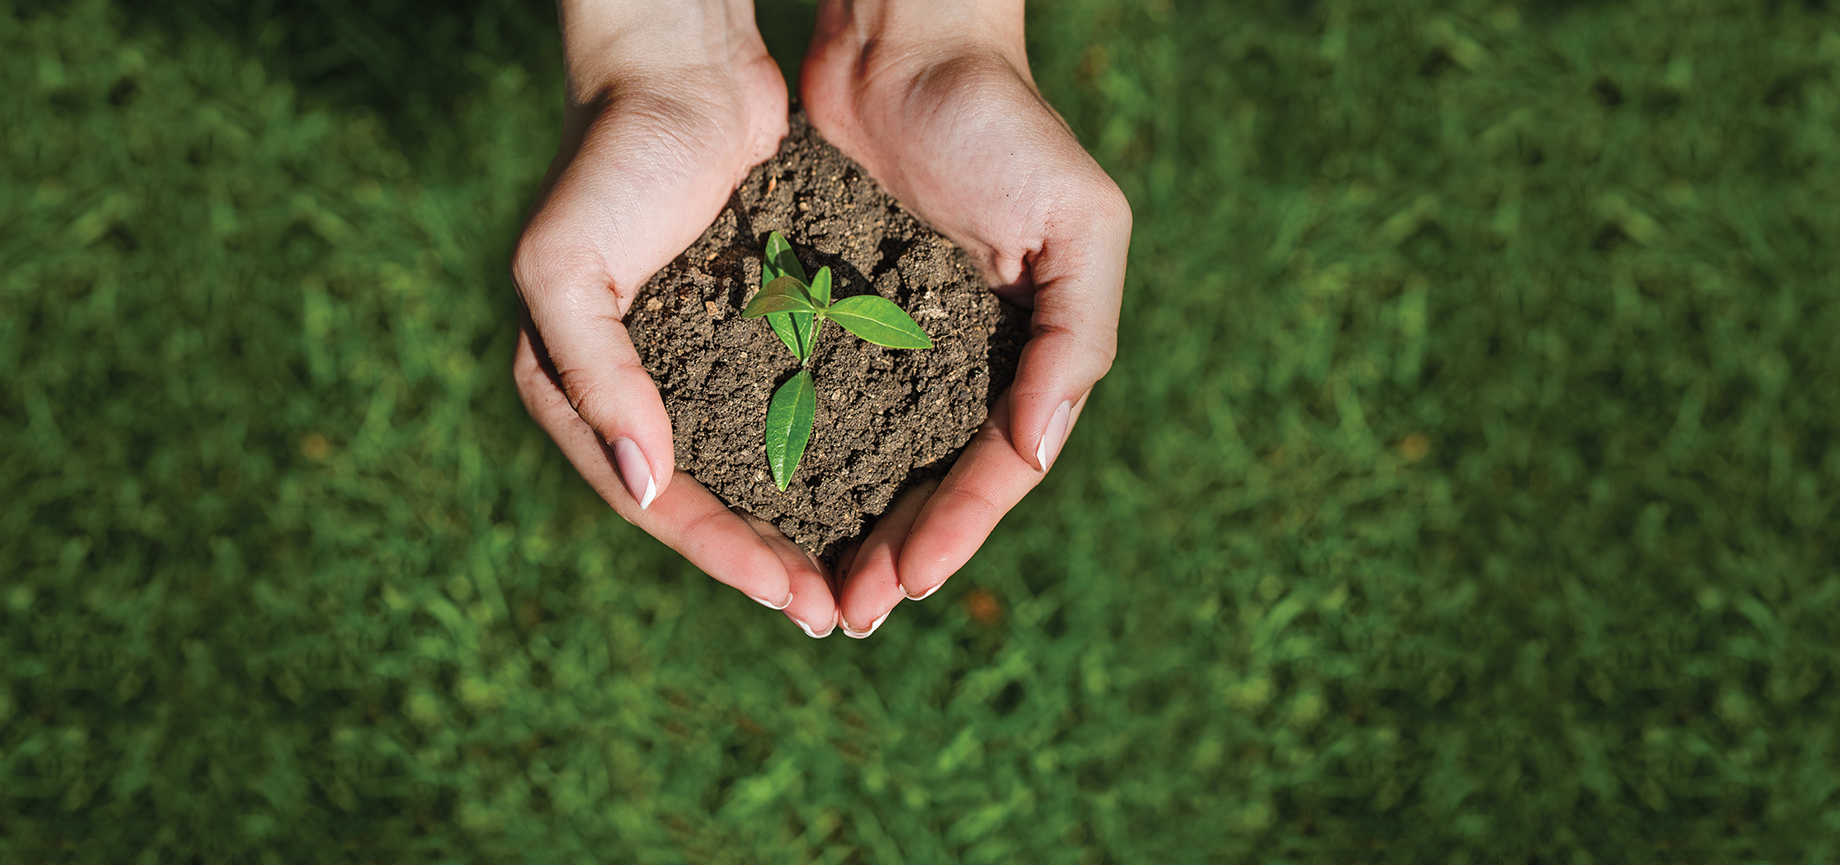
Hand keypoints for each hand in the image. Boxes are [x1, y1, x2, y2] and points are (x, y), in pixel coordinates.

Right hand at [513, 0, 845, 635]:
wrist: (677, 66)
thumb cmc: (607, 159)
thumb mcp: (565, 267)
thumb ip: (593, 377)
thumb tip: (643, 487)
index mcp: (569, 392)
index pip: (650, 499)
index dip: (721, 555)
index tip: (793, 596)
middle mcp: (629, 392)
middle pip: (702, 504)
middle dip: (767, 563)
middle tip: (838, 614)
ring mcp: (689, 366)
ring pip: (748, 472)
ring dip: (801, 528)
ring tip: (860, 579)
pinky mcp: (745, 333)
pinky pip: (786, 415)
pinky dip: (824, 461)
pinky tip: (874, 496)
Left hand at [801, 0, 1131, 635]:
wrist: (902, 44)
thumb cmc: (1003, 123)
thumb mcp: (1077, 221)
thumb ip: (1075, 337)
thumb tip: (1039, 451)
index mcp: (1031, 353)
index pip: (998, 468)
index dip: (958, 529)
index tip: (910, 581)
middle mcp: (966, 361)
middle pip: (932, 484)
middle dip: (897, 552)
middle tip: (849, 614)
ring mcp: (899, 344)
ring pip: (873, 462)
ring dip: (847, 529)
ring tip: (811, 590)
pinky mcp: (834, 316)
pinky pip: (818, 405)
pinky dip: (803, 461)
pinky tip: (771, 505)